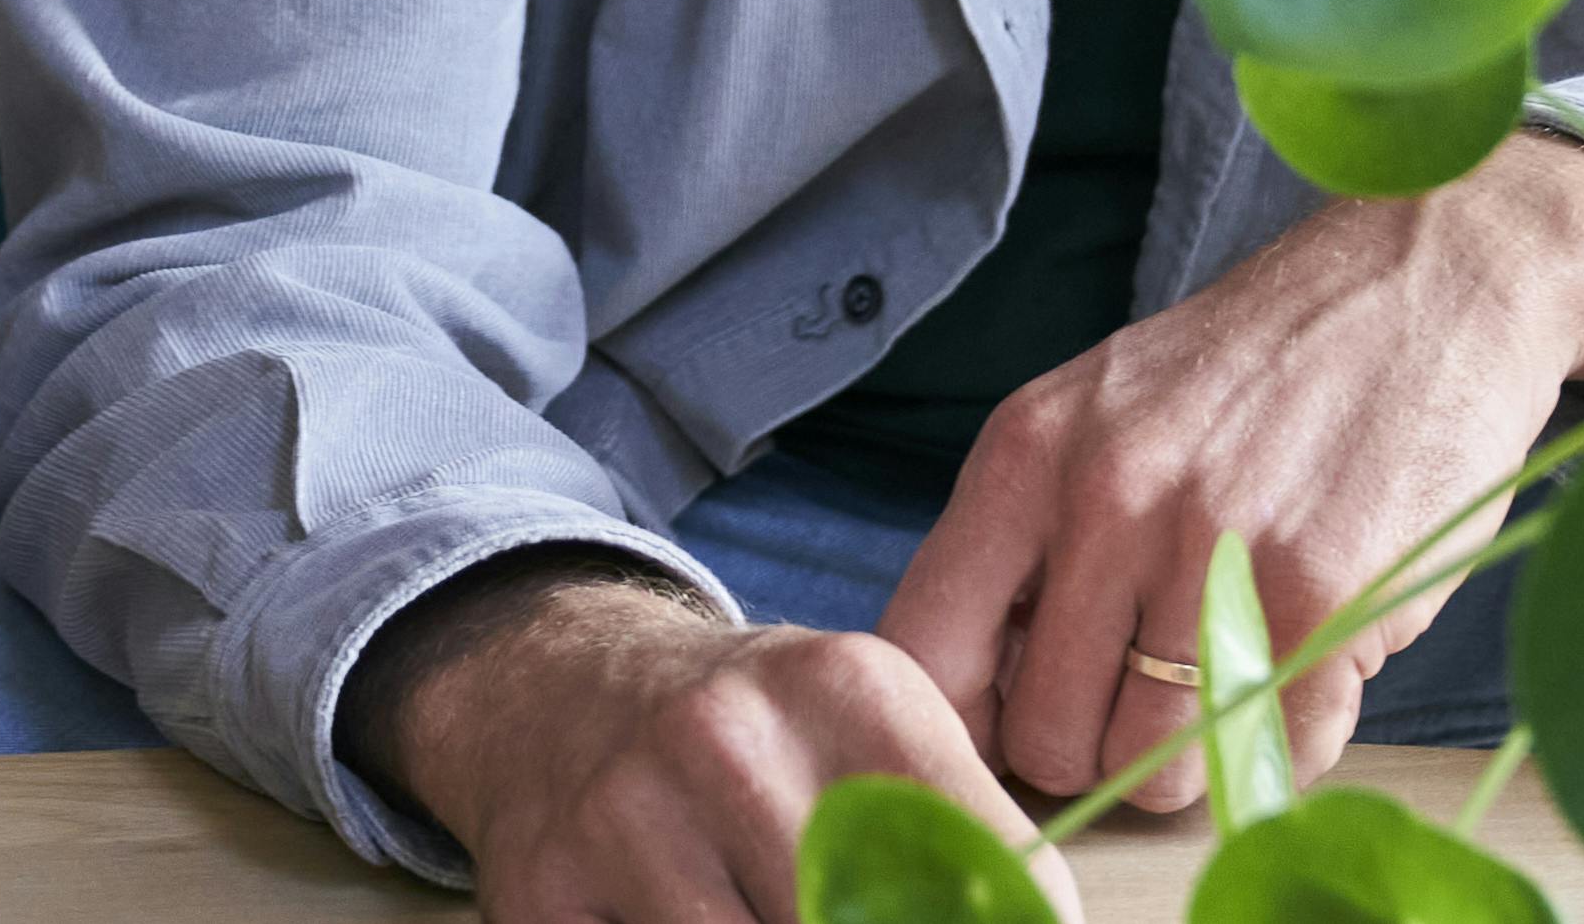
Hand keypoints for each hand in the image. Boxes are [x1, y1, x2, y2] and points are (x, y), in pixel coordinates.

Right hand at [354, 559, 1076, 923]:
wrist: (561, 683)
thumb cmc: (749, 735)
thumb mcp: (869, 733)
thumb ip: (962, 829)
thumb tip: (1036, 922)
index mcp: (842, 687)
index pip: (976, 863)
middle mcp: (729, 737)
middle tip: (849, 913)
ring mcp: (629, 812)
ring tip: (766, 905)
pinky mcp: (548, 886)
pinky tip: (679, 912)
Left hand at [881, 132, 1583, 812]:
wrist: (1426, 283)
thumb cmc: (1258, 363)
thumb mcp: (1103, 411)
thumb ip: (1032, 535)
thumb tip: (982, 692)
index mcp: (1031, 450)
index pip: (925, 646)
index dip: (959, 725)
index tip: (1007, 734)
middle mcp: (1108, 497)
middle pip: (1047, 737)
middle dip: (1097, 750)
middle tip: (1151, 705)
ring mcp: (1215, 550)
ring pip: (1158, 767)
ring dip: (1198, 756)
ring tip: (1237, 675)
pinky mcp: (1323, 596)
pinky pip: (1278, 751)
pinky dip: (1295, 737)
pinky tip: (1314, 660)